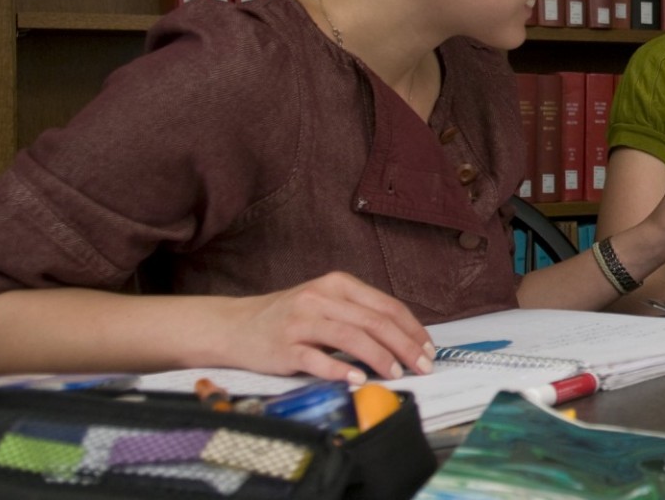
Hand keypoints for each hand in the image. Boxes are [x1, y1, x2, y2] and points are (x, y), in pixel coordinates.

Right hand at [216, 272, 433, 383]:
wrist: (236, 326)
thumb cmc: (290, 317)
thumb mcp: (327, 304)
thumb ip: (360, 315)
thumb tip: (405, 340)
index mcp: (337, 284)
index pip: (386, 306)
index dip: (413, 329)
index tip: (429, 351)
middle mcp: (320, 298)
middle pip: (374, 322)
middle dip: (404, 347)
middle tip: (422, 367)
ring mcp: (300, 322)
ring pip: (350, 338)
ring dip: (379, 358)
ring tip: (396, 374)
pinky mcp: (284, 347)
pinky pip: (316, 359)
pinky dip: (340, 370)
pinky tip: (358, 380)